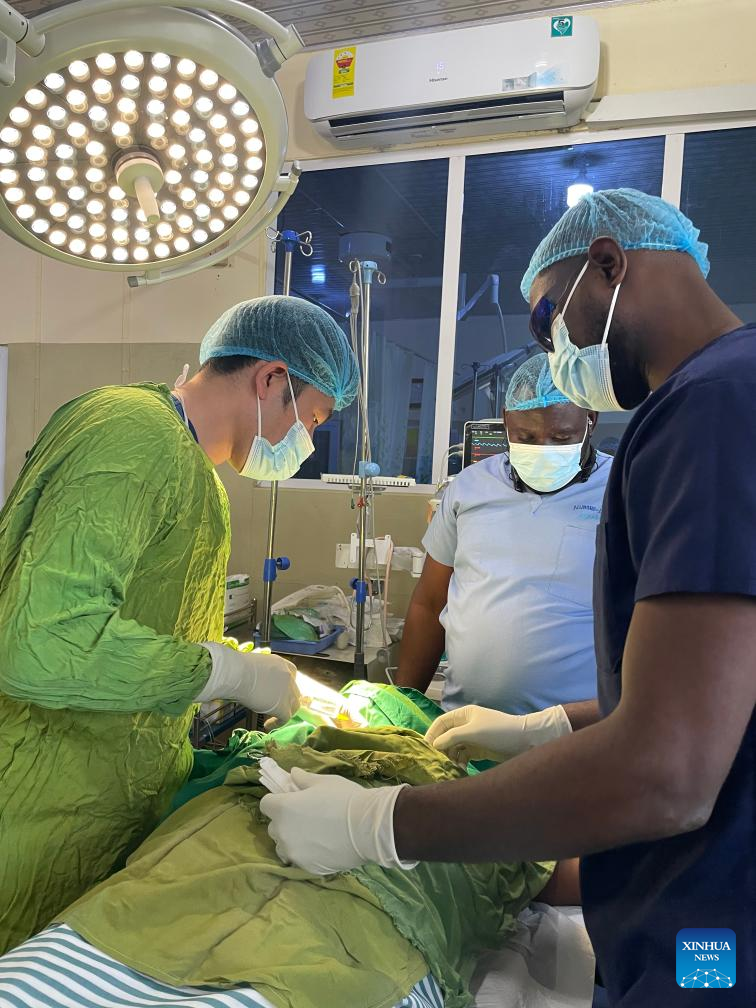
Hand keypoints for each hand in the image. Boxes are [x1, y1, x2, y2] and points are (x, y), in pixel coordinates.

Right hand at [197, 643, 300, 722]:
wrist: (237, 674)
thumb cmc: (236, 667)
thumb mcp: (250, 667)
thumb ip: (253, 675)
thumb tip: (242, 684)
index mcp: (280, 663)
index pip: (292, 673)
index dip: (287, 683)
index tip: (279, 691)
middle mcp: (288, 676)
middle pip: (294, 690)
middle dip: (287, 698)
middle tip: (275, 706)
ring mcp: (287, 691)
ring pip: (294, 705)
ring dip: (285, 712)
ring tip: (273, 718)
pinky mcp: (283, 707)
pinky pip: (285, 718)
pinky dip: (277, 723)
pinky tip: (267, 726)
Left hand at [260, 768, 414, 874]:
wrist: (368, 828)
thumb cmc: (344, 798)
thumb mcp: (323, 782)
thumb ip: (303, 779)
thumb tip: (292, 773)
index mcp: (283, 808)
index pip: (266, 804)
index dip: (277, 800)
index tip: (291, 799)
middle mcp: (282, 833)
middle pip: (274, 827)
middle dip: (284, 821)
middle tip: (305, 816)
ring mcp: (294, 853)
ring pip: (283, 846)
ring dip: (291, 840)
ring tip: (312, 835)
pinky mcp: (306, 867)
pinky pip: (299, 859)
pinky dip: (306, 853)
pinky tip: (323, 847)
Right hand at [425, 704, 571, 763]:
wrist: (525, 741)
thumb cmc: (499, 731)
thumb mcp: (473, 732)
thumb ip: (451, 737)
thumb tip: (434, 744)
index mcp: (464, 714)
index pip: (441, 723)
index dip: (432, 734)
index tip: (425, 749)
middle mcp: (466, 725)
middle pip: (446, 736)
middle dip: (441, 748)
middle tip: (438, 762)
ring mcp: (473, 738)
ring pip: (454, 747)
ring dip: (451, 757)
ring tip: (452, 766)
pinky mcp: (479, 750)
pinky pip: (464, 756)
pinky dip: (460, 762)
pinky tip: (461, 768)